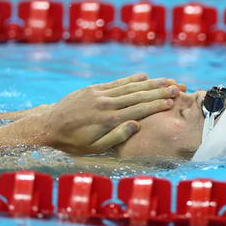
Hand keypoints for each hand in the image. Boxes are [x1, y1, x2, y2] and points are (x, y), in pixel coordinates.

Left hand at [41, 73, 182, 153]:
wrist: (49, 125)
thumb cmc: (72, 142)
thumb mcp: (94, 148)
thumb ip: (116, 137)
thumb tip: (136, 125)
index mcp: (109, 120)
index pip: (139, 109)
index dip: (157, 104)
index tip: (172, 101)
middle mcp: (106, 103)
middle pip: (138, 95)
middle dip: (159, 91)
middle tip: (177, 87)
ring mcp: (99, 94)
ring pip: (129, 87)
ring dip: (150, 83)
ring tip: (167, 80)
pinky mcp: (93, 89)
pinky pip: (116, 83)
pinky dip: (131, 79)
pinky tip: (143, 76)